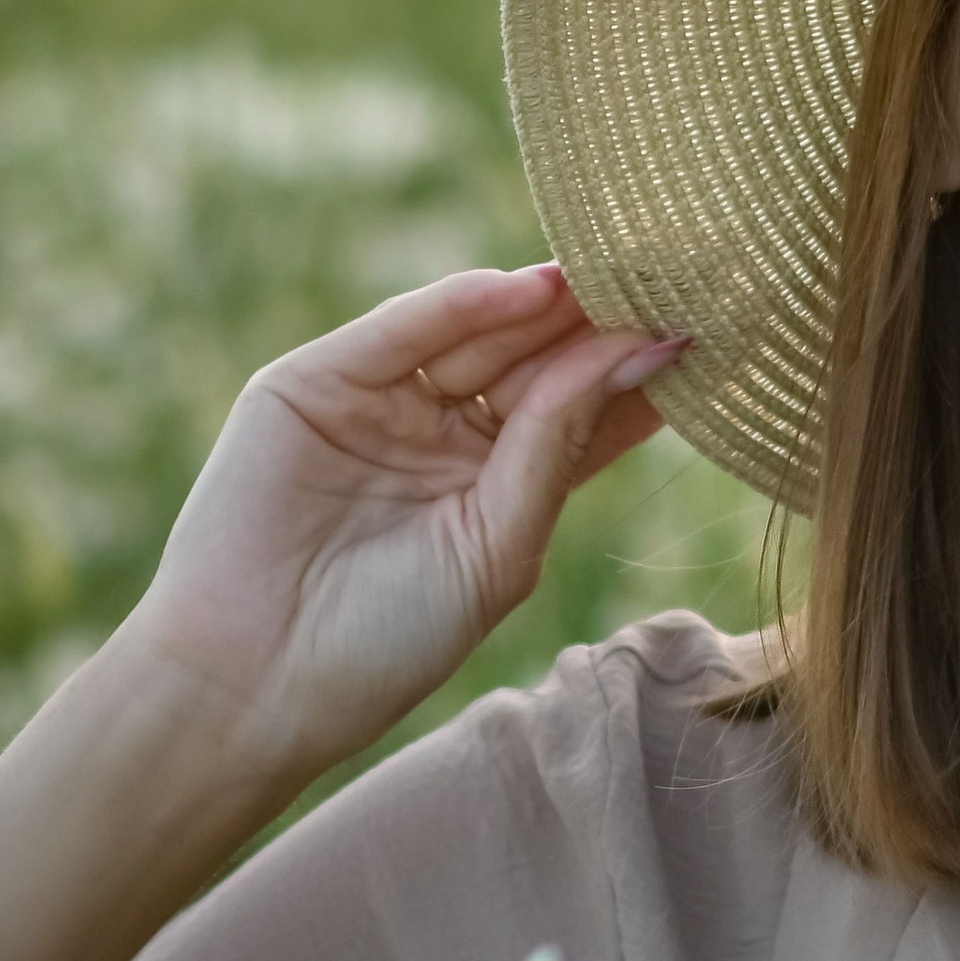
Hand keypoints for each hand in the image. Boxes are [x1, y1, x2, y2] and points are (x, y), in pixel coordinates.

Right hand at [115, 263, 685, 798]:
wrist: (255, 684)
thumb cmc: (387, 639)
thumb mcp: (500, 542)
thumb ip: (558, 444)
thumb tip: (641, 350)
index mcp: (499, 477)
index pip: (580, 409)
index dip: (634, 373)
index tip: (704, 333)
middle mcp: (446, 430)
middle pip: (536, 360)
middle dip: (597, 324)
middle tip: (671, 280)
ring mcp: (381, 401)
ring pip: (477, 337)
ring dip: (544, 305)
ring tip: (613, 276)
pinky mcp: (314, 382)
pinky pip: (398, 332)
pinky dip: (459, 306)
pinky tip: (524, 290)